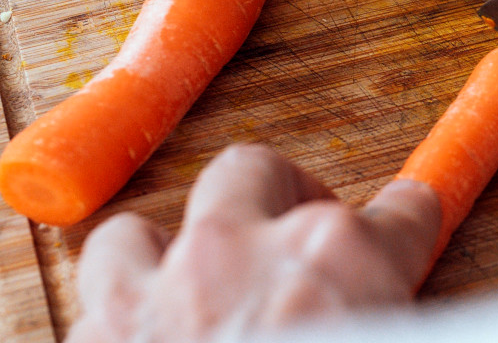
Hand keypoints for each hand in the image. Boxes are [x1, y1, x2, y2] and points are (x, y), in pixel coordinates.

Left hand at [69, 144, 440, 342]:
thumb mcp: (392, 334)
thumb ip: (389, 319)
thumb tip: (388, 314)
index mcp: (340, 259)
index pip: (400, 213)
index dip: (406, 225)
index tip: (405, 230)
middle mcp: (240, 254)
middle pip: (257, 173)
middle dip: (277, 197)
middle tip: (292, 244)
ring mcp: (155, 294)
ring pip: (143, 231)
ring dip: (165, 257)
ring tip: (190, 294)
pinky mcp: (93, 342)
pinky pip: (91, 304)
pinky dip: (115, 322)